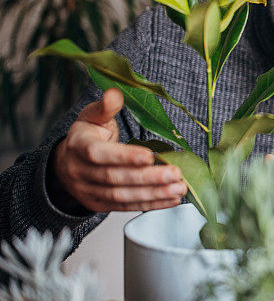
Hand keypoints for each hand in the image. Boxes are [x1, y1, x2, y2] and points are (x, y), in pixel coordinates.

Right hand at [50, 88, 186, 211]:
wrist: (68, 163)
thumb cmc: (87, 136)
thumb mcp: (92, 117)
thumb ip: (105, 107)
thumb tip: (115, 93)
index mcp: (78, 146)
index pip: (99, 154)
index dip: (124, 156)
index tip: (149, 156)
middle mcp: (81, 172)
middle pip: (115, 178)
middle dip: (147, 178)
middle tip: (174, 174)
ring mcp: (90, 191)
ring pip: (123, 196)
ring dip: (153, 193)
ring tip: (178, 188)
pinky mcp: (101, 205)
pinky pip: (127, 206)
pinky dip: (151, 204)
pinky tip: (171, 199)